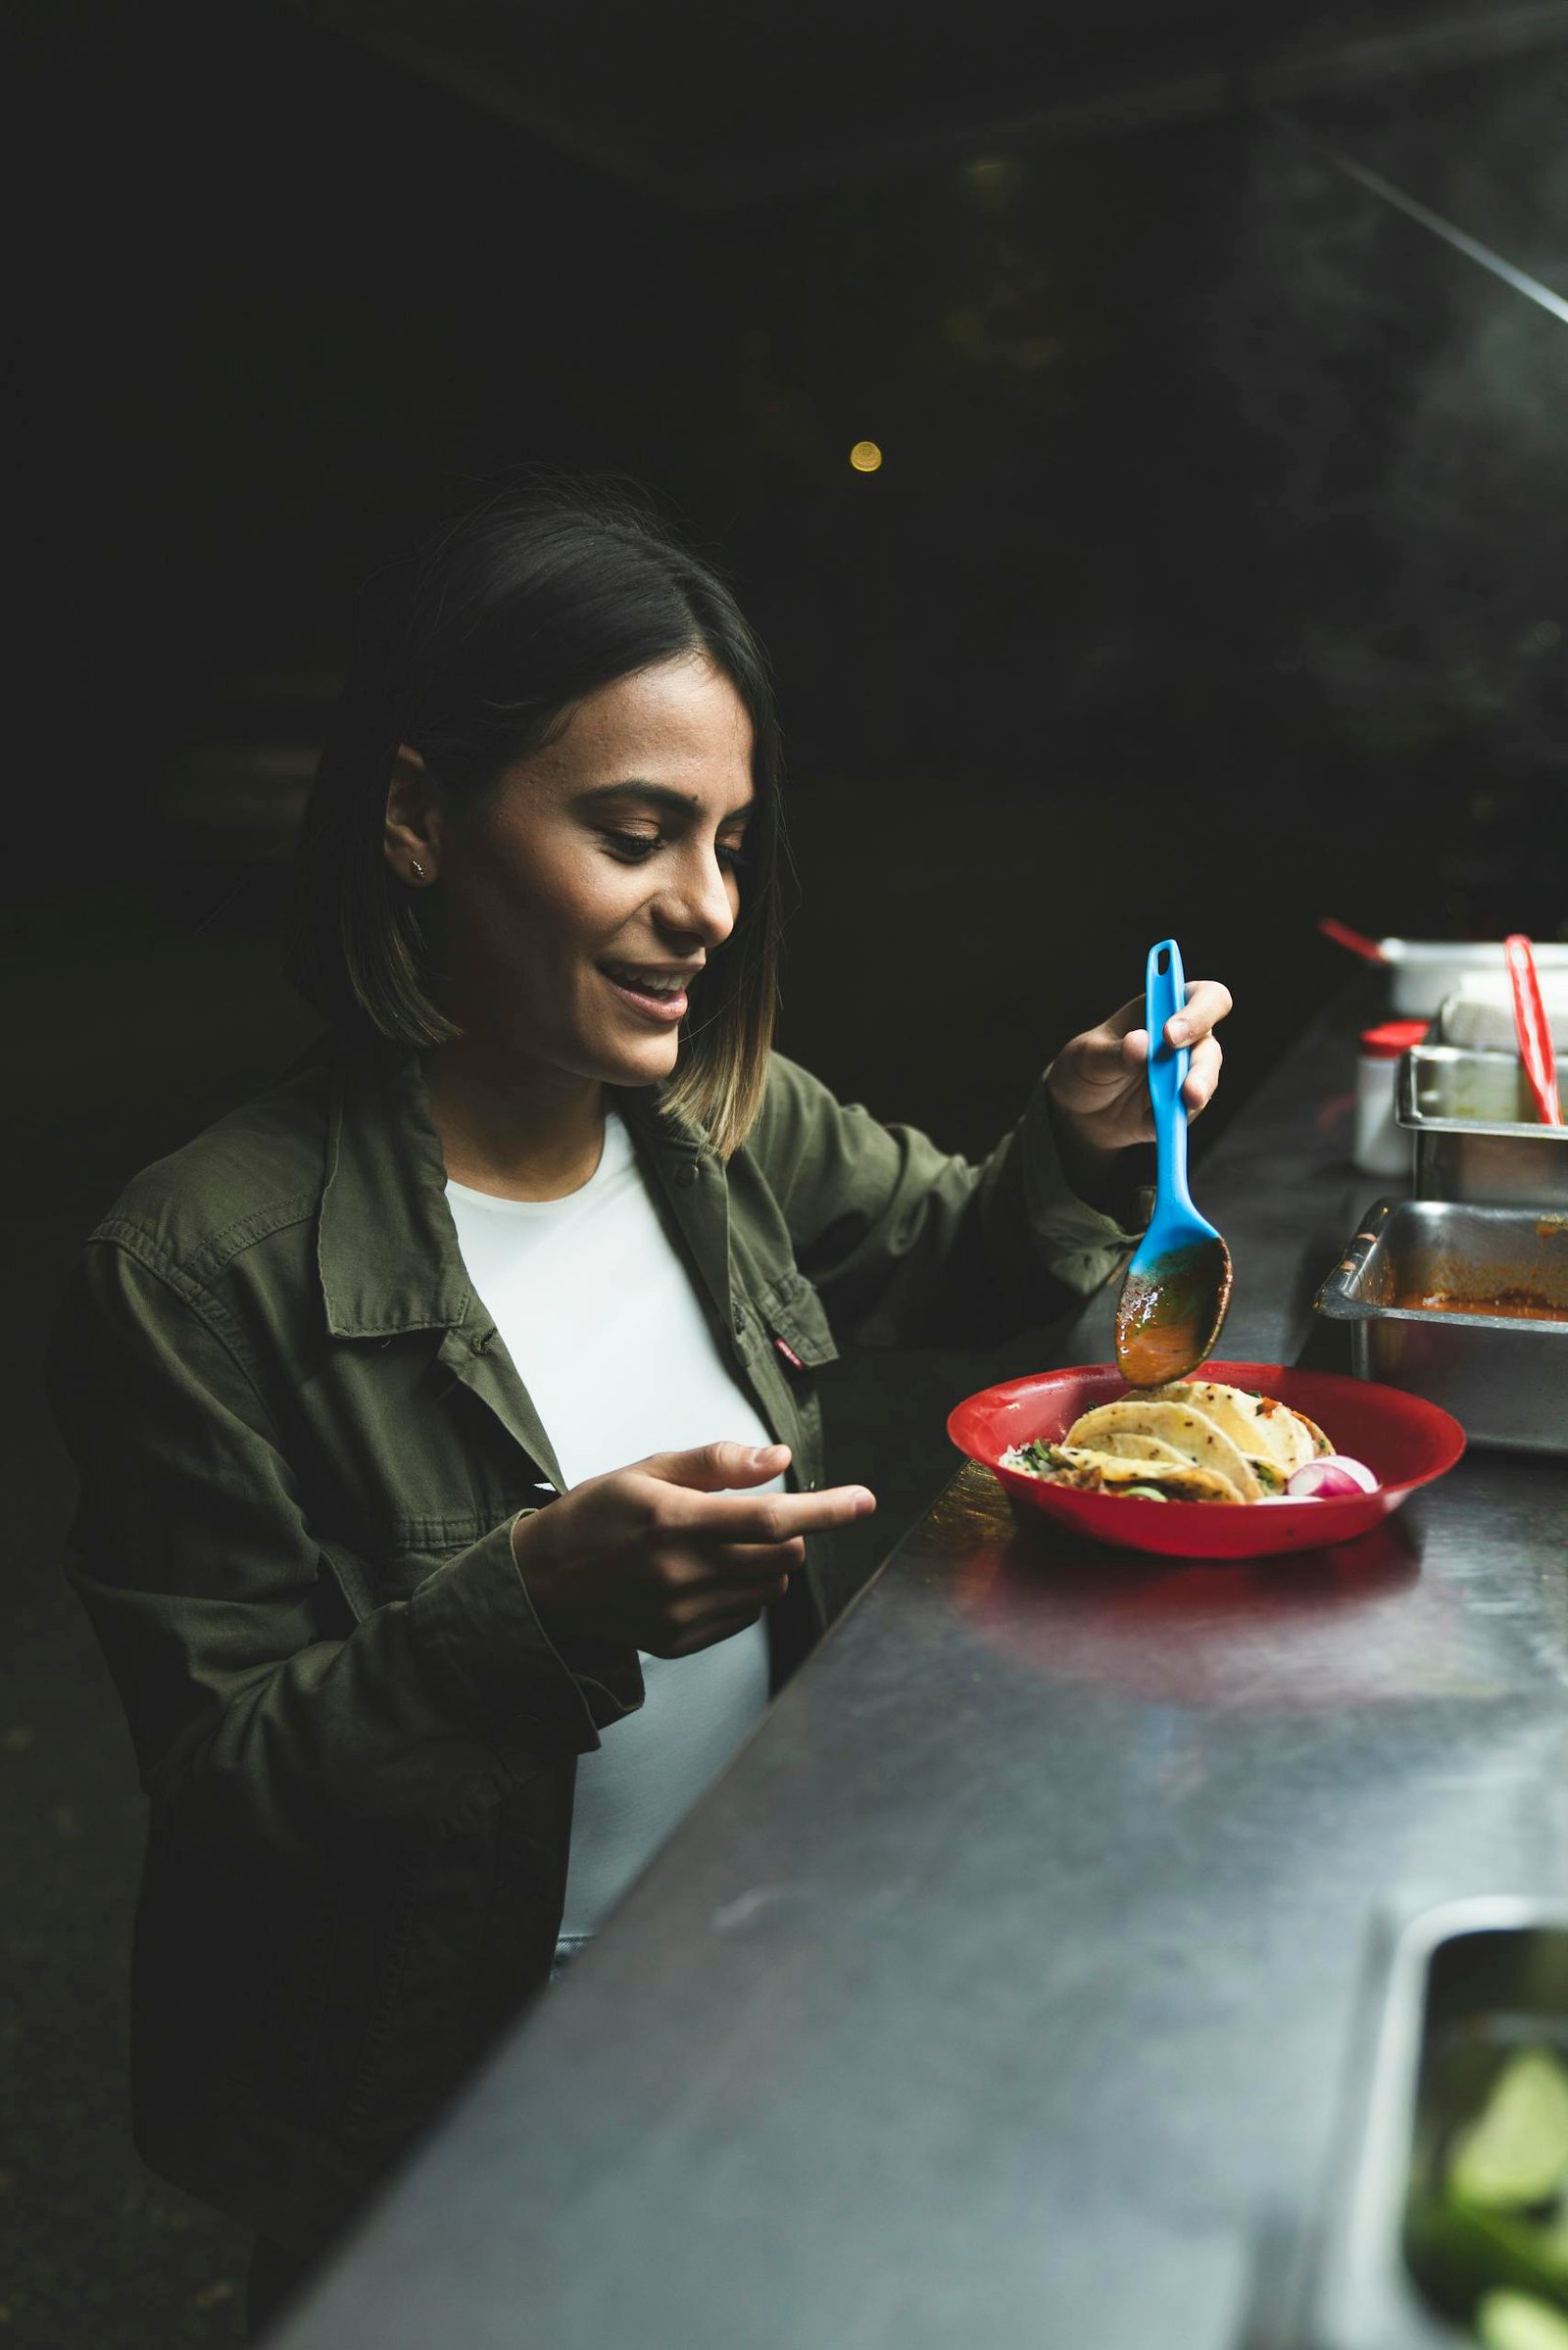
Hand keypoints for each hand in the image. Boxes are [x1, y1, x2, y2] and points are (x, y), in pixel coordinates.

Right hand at [510, 1440, 876, 1657]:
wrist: (543, 1581)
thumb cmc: (597, 1515)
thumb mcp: (649, 1469)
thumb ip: (717, 1463)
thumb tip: (779, 1459)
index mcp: (673, 1520)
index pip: (771, 1519)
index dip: (825, 1509)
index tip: (864, 1500)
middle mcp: (680, 1572)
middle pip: (782, 1558)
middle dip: (791, 1533)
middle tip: (759, 1517)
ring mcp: (681, 1614)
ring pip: (770, 1590)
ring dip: (771, 1564)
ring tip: (728, 1545)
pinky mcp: (680, 1642)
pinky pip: (745, 1616)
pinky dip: (746, 1592)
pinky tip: (709, 1575)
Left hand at [1046, 979, 1232, 1155]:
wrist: (1079, 1111)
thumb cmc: (1086, 1067)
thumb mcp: (1088, 1056)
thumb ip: (1114, 1052)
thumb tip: (1140, 1043)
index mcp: (1165, 1009)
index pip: (1203, 998)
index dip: (1198, 1012)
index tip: (1170, 1034)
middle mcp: (1185, 1039)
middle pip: (1209, 1046)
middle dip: (1201, 1065)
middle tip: (1185, 1085)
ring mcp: (1186, 1075)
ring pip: (1206, 1080)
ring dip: (1197, 1091)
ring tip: (1184, 1103)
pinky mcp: (1181, 1108)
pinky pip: (1187, 1114)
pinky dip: (1176, 1119)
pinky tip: (1159, 1126)